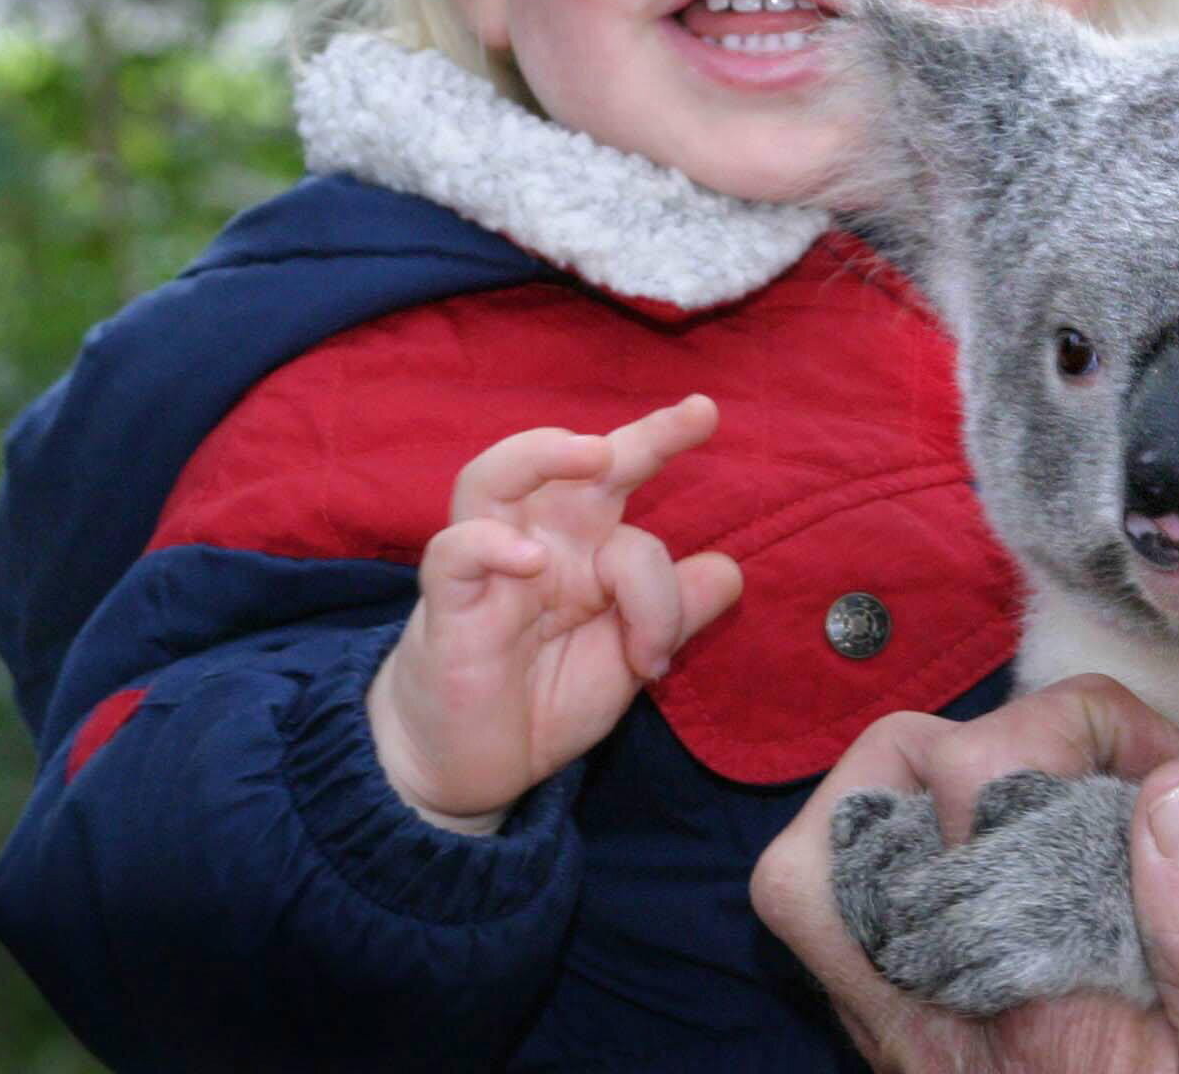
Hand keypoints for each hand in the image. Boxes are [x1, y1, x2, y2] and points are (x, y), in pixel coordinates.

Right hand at [367, 394, 743, 831]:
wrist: (468, 767)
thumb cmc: (543, 698)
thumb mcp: (626, 659)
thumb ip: (671, 612)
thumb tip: (729, 570)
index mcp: (585, 546)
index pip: (624, 480)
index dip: (660, 440)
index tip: (704, 410)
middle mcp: (539, 540)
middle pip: (568, 461)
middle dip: (628, 436)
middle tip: (682, 423)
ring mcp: (488, 567)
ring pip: (493, 478)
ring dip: (543, 455)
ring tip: (598, 455)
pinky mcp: (448, 605)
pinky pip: (455, 553)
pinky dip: (491, 544)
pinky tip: (533, 560)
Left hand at [753, 676, 1178, 1073]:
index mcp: (1019, 996)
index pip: (983, 782)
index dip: (1076, 725)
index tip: (1164, 759)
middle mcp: (929, 1002)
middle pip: (874, 799)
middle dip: (987, 738)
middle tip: (1097, 773)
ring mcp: (898, 1019)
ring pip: (830, 854)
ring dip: (927, 791)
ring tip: (1044, 802)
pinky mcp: (898, 1033)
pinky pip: (841, 911)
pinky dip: (903, 854)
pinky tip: (1004, 863)